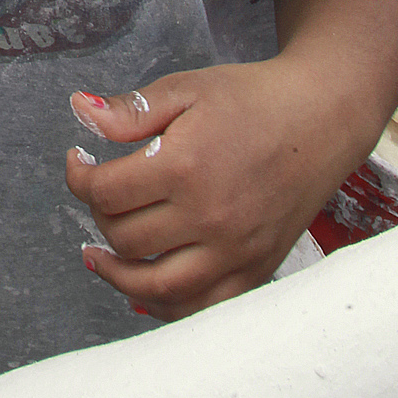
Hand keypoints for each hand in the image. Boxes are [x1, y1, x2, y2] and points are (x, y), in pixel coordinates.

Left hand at [66, 61, 347, 320]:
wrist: (318, 122)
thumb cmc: (251, 101)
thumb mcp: (185, 89)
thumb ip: (131, 110)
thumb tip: (80, 110)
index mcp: (185, 167)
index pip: (105, 192)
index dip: (79, 177)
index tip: (79, 162)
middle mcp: (209, 218)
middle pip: (126, 238)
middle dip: (99, 216)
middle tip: (100, 196)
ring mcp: (234, 251)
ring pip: (157, 287)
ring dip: (118, 276)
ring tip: (99, 258)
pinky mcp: (256, 270)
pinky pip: (202, 308)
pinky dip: (167, 304)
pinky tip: (147, 287)